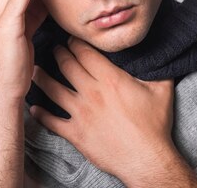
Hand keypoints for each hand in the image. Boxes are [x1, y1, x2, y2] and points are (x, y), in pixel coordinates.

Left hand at [29, 37, 177, 183]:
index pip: (85, 52)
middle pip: (67, 66)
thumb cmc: (155, 125)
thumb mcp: (161, 89)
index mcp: (111, 79)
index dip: (76, 42)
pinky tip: (34, 108)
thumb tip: (157, 55)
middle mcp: (92, 93)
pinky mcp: (76, 133)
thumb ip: (157, 68)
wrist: (146, 158)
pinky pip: (52, 121)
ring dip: (42, 78)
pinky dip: (40, 114)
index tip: (72, 38)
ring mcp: (81, 113)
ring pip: (53, 90)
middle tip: (54, 48)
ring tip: (35, 70)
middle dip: (59, 53)